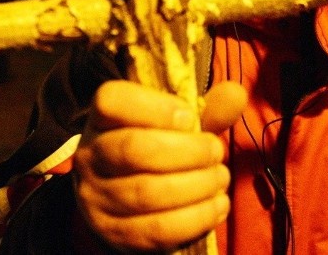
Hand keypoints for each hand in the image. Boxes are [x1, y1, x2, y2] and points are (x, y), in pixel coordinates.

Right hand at [73, 80, 245, 251]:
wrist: (120, 198)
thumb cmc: (155, 147)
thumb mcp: (175, 124)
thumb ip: (205, 109)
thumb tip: (236, 94)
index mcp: (101, 117)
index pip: (112, 101)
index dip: (155, 107)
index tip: (189, 117)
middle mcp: (90, 155)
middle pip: (135, 149)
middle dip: (188, 151)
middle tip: (216, 151)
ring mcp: (96, 196)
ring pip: (148, 193)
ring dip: (197, 186)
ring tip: (220, 178)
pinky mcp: (113, 232)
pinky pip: (157, 229)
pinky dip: (196, 218)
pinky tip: (216, 205)